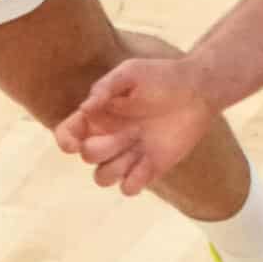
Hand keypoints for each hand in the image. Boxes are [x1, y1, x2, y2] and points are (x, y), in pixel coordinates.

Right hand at [52, 56, 216, 196]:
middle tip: (129, 130)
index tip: (75, 142)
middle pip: (87, 157)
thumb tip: (84, 109)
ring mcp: (128, 154)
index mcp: (98, 115)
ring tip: (138, 145)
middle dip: (103, 147)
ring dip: (115, 166)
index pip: (68, 134)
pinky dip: (132, 181)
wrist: (196, 91)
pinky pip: (128, 188)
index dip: (66, 141)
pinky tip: (147, 163)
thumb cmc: (161, 77)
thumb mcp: (130, 73)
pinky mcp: (149, 169)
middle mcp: (108, 137)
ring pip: (102, 178)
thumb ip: (105, 87)